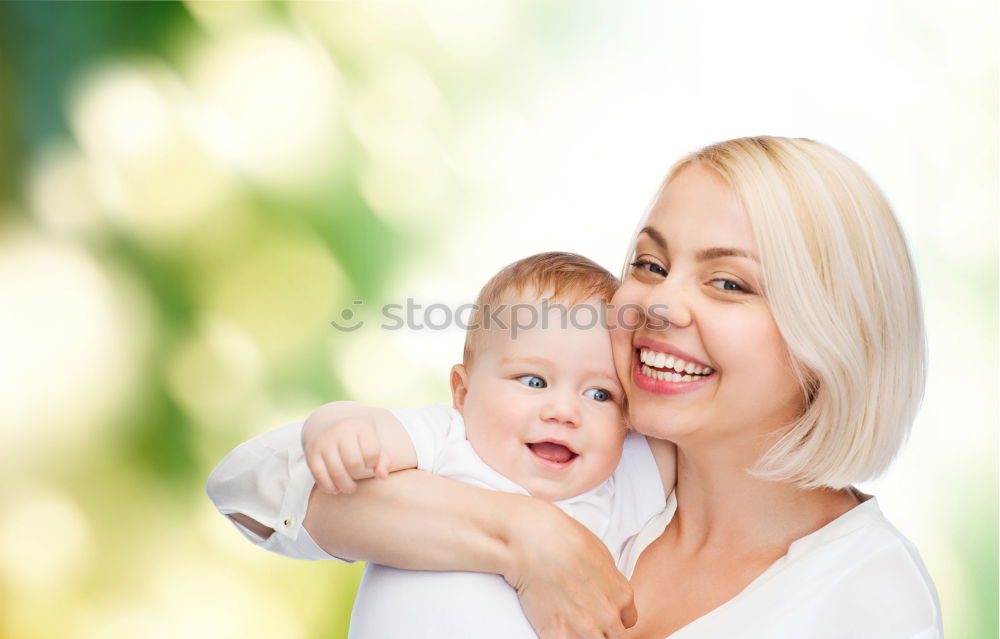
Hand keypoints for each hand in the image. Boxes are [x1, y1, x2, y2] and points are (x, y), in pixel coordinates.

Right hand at [302, 413, 391, 494]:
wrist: (325, 421)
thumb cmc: (356, 435)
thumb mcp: (371, 439)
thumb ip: (382, 458)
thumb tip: (383, 476)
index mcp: (359, 425)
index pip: (372, 452)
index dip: (373, 463)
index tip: (369, 463)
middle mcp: (340, 430)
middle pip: (354, 463)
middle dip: (359, 475)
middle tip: (358, 477)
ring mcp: (324, 441)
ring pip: (336, 472)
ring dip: (345, 486)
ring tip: (350, 488)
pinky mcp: (311, 452)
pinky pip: (319, 475)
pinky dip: (329, 486)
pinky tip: (335, 489)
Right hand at [503, 500, 636, 637]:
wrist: (537, 545)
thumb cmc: (565, 541)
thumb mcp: (600, 556)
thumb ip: (608, 581)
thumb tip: (604, 588)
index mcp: (622, 596)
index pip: (627, 621)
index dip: (612, 618)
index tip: (602, 615)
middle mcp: (609, 617)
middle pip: (612, 636)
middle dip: (599, 629)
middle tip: (582, 617)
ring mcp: (585, 630)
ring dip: (581, 635)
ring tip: (568, 621)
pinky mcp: (559, 637)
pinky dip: (560, 637)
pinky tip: (553, 626)